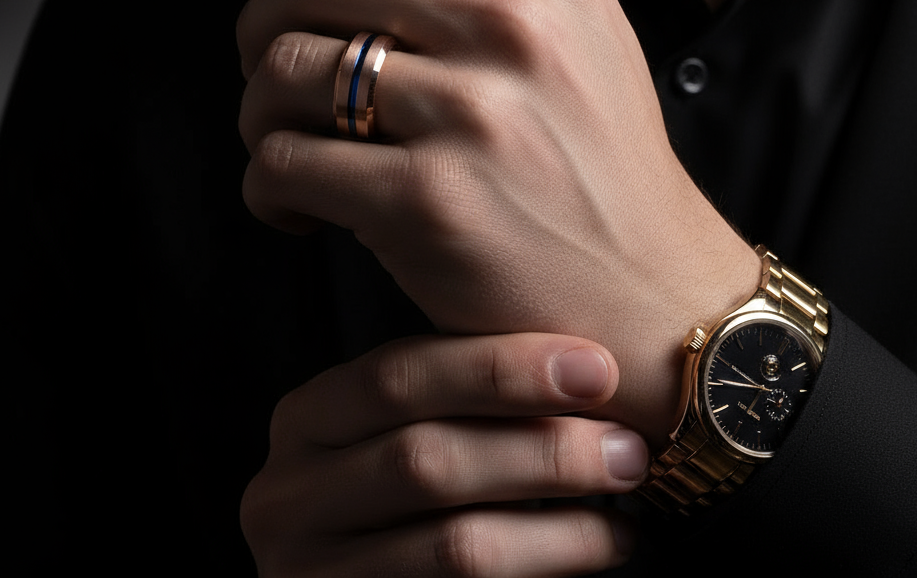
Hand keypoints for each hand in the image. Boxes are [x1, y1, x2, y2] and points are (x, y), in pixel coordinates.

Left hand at [221, 0, 759, 441]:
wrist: (651, 291)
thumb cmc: (597, 154)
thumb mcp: (570, 21)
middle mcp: (515, 19)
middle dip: (259, 26)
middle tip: (273, 74)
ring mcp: (475, 110)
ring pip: (285, 68)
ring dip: (258, 110)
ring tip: (287, 146)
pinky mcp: (432, 201)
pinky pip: (284, 163)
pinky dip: (268, 188)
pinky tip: (300, 212)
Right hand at [240, 332, 646, 576]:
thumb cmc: (404, 490)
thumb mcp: (403, 431)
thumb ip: (458, 399)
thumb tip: (578, 360)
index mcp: (307, 419)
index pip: (397, 375)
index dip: (499, 367)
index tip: (596, 366)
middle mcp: (288, 493)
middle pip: (425, 457)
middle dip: (540, 446)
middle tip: (627, 442)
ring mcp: (307, 571)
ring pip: (454, 541)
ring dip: (561, 521)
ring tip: (625, 497)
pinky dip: (545, 565)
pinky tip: (601, 544)